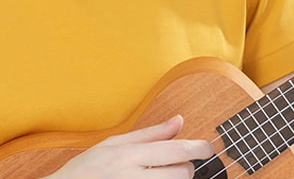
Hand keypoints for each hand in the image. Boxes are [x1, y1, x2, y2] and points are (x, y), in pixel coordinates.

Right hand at [48, 114, 214, 178]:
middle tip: (177, 165)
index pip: (174, 150)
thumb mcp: (112, 144)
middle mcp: (131, 177)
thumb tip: (178, 121)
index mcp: (126, 156)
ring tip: (160, 174)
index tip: (208, 147)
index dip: (198, 148)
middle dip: (186, 168)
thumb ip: (149, 134)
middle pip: (181, 173)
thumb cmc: (85, 170)